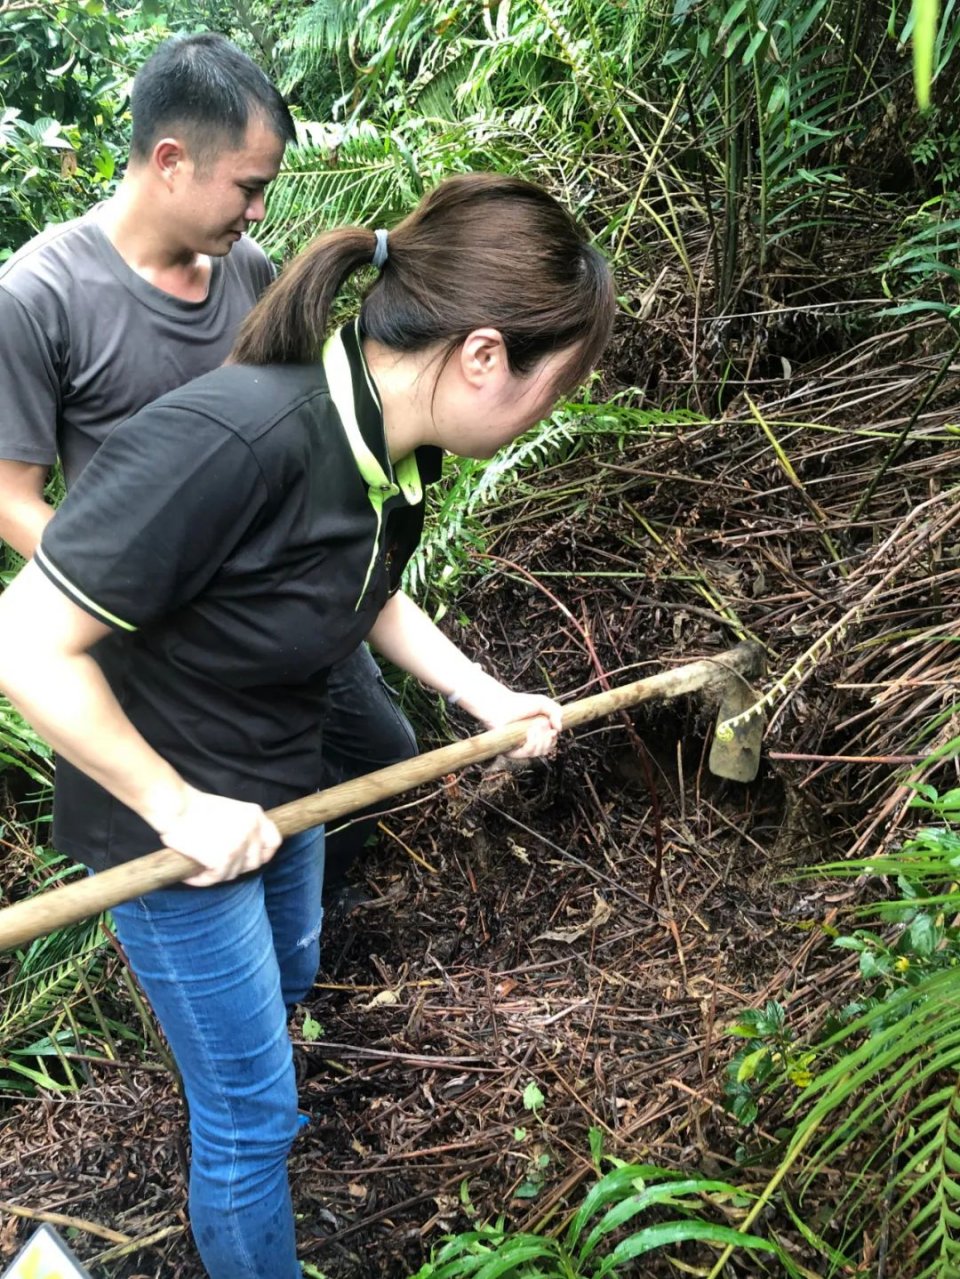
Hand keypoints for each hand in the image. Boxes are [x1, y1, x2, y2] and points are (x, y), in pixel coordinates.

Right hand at [152, 786, 281, 886]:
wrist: (176, 806)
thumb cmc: (195, 808)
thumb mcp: (231, 811)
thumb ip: (243, 827)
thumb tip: (245, 852)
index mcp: (255, 815)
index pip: (274, 841)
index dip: (265, 854)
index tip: (252, 860)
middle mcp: (252, 830)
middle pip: (254, 862)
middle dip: (237, 867)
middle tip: (217, 866)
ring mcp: (239, 846)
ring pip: (233, 873)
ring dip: (217, 875)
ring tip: (200, 870)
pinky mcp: (222, 859)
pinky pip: (215, 878)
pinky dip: (202, 880)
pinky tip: (192, 876)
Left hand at [455, 674, 562, 758]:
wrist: (501, 704)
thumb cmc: (519, 703)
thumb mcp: (543, 702)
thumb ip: (556, 711)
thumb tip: (559, 729)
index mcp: (538, 733)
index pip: (550, 743)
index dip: (553, 739)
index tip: (553, 730)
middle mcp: (529, 742)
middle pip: (546, 750)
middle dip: (548, 738)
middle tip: (541, 724)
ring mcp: (520, 747)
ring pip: (538, 752)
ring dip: (540, 739)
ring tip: (533, 726)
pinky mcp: (511, 751)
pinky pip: (527, 753)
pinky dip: (532, 742)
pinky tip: (529, 731)